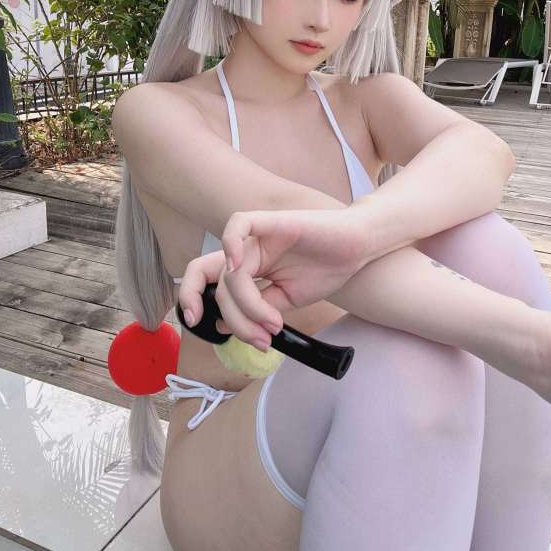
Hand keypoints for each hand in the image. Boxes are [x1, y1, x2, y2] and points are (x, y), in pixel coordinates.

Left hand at [178, 208, 367, 349]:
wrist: (358, 251)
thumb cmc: (326, 269)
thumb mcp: (286, 300)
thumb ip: (257, 309)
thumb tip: (227, 327)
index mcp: (248, 267)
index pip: (208, 281)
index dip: (193, 299)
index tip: (199, 325)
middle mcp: (247, 251)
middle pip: (206, 274)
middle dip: (205, 303)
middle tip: (224, 329)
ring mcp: (257, 236)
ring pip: (230, 272)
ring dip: (247, 306)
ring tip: (273, 324)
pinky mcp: (271, 221)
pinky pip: (238, 224)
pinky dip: (231, 244)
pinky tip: (240, 267)